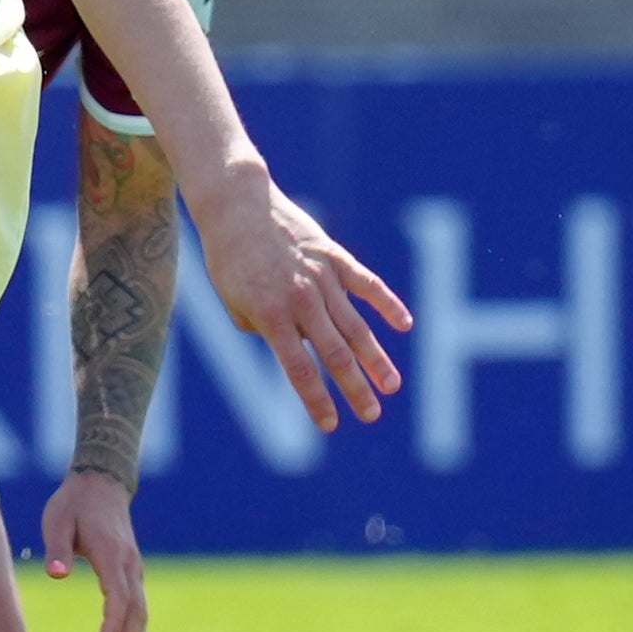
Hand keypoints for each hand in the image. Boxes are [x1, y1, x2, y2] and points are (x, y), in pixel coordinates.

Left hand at [37, 469, 147, 631]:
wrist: (102, 485)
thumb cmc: (73, 504)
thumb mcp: (56, 520)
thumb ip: (56, 547)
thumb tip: (56, 574)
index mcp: (111, 553)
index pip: (116, 593)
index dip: (112, 621)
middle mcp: (129, 564)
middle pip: (135, 610)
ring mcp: (134, 570)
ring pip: (141, 613)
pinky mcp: (132, 574)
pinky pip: (138, 607)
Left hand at [190, 176, 410, 430]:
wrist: (236, 205)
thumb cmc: (228, 259)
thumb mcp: (233, 301)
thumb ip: (263, 328)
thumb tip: (298, 346)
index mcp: (271, 315)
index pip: (299, 369)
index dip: (316, 399)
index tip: (330, 425)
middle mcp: (300, 299)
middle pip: (335, 353)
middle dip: (354, 388)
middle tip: (372, 414)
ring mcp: (322, 277)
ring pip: (355, 325)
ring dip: (376, 358)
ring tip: (392, 385)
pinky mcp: (334, 256)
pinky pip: (366, 284)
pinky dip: (387, 304)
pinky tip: (405, 325)